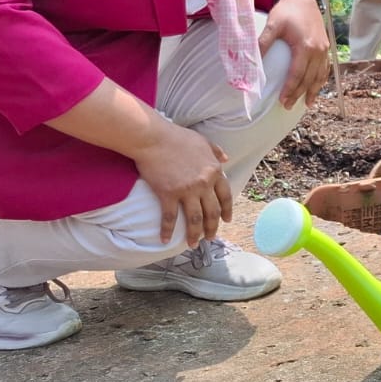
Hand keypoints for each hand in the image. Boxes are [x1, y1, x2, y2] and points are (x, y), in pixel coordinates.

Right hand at [131, 121, 231, 246]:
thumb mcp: (203, 141)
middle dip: (212, 227)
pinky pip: (169, 218)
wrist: (154, 138)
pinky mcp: (168, 195)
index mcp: (214, 171)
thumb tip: (226, 158)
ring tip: (194, 244)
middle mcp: (204, 184)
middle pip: (212, 211)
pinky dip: (167, 231)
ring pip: (195, 219)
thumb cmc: (177, 137)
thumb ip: (216, 151)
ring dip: (195, 234)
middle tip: (211, 237)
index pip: (225, 196)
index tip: (226, 220)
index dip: (227, 210)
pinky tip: (165, 240)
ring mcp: (187, 191)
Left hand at [260, 0, 330, 107]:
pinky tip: (317, 88)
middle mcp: (318, 50)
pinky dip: (321, 80)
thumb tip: (253, 62)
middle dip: (299, 94)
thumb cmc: (287, 11)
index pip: (297, 74)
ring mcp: (324, 49)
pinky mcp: (326, 47)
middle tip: (288, 106)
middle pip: (309, 78)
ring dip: (313, 91)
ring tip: (306, 104)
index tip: (282, 100)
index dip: (290, 89)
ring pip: (320, 75)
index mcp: (305, 46)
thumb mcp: (273, 25)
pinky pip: (325, 68)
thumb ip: (264, 43)